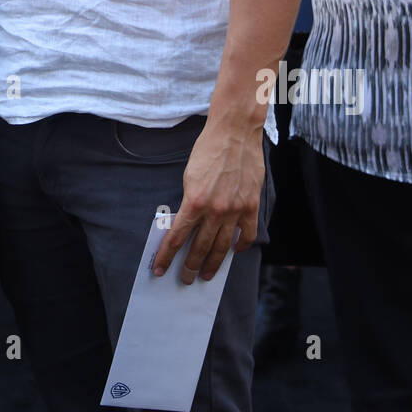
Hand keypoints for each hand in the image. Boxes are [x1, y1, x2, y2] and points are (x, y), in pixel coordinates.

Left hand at [151, 116, 263, 283]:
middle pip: (200, 248)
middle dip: (190, 266)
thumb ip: (189, 202)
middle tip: (185, 278)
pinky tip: (234, 251)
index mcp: (194, 202)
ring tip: (207, 275)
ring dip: (213, 263)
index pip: (177, 238)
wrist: (234, 133)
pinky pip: (247, 234)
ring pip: (223, 246)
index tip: (159, 269)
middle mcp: (215, 210)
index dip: (167, 256)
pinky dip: (240, 246)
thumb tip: (187, 224)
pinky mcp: (251, 205)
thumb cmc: (208, 150)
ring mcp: (235, 210)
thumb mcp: (188, 176)